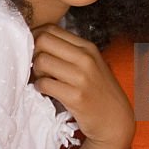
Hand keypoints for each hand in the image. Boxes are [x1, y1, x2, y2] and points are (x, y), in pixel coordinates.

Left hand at [32, 24, 133, 148]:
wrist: (115, 119)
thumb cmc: (98, 91)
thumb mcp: (90, 64)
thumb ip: (70, 52)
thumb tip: (39, 42)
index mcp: (87, 47)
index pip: (51, 29)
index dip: (35, 37)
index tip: (33, 50)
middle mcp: (85, 58)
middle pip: (42, 40)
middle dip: (33, 53)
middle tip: (36, 66)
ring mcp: (81, 78)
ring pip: (41, 61)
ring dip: (35, 72)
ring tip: (42, 79)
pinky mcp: (76, 97)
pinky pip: (44, 84)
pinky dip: (39, 87)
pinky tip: (46, 92)